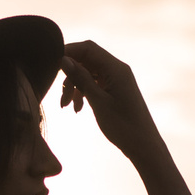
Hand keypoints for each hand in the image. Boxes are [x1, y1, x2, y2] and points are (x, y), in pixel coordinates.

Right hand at [58, 41, 163, 159]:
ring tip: (66, 106)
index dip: (69, 51)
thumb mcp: (98, 101)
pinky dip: (83, 92)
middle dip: (70, 74)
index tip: (51, 64)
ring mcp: (117, 79)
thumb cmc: (123, 126)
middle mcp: (118, 70)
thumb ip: (81, 78)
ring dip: (75, 86)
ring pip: (88, 73)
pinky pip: (95, 83)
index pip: (88, 48)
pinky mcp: (116, 90)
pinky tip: (77, 108)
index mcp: (116, 68)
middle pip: (87, 60)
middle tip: (60, 95)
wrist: (144, 146)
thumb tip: (64, 59)